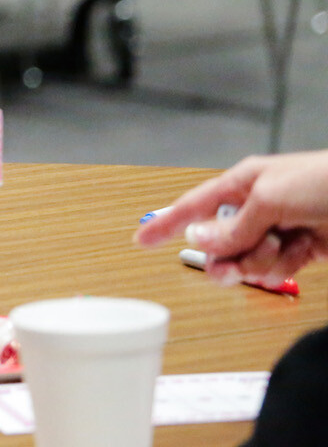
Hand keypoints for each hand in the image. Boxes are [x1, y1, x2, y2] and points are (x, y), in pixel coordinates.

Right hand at [135, 150, 327, 286]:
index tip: (141, 240)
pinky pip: (275, 267)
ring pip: (247, 259)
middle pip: (220, 242)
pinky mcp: (304, 249)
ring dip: (259, 260)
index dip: (165, 222)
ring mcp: (280, 229)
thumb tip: (200, 240)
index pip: (193, 205)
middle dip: (225, 256)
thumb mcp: (269, 200)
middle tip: (229, 267)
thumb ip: (233, 226)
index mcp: (244, 183)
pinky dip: (283, 266)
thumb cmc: (325, 182)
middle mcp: (259, 207)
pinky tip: (299, 253)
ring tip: (280, 247)